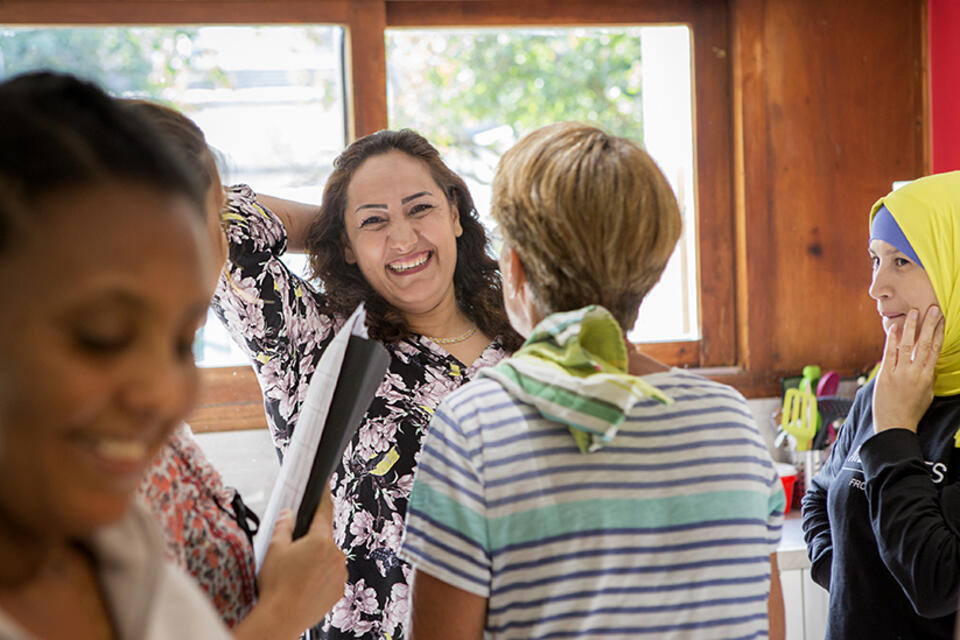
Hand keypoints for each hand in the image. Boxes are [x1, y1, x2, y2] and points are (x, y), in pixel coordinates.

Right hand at [244, 487, 346, 638]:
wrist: (282, 618)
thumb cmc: (277, 586)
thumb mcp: (275, 548)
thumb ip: (284, 526)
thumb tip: (289, 514)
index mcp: (320, 540)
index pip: (324, 511)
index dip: (323, 497)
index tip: (325, 486)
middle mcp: (335, 555)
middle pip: (324, 538)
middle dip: (311, 541)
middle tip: (293, 554)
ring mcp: (340, 573)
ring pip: (328, 558)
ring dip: (317, 561)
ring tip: (297, 575)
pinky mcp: (339, 590)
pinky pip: (331, 576)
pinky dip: (321, 577)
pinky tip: (305, 585)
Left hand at [872, 305, 943, 433]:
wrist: (895, 425)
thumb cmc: (912, 410)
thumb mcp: (927, 393)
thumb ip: (927, 375)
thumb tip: (928, 362)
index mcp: (927, 376)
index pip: (935, 349)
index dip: (939, 333)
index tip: (941, 319)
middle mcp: (915, 373)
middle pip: (924, 344)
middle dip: (929, 325)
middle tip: (932, 308)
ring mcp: (900, 374)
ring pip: (907, 346)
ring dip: (911, 327)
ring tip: (914, 312)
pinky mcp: (885, 376)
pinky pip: (889, 354)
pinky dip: (891, 340)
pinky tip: (893, 328)